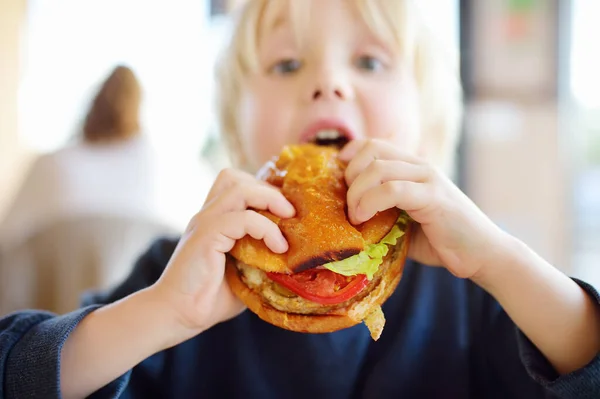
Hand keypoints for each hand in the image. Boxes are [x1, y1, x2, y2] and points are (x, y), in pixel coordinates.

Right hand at [152, 168, 294, 341]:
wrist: (178, 315)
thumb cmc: (210, 298)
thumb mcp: (245, 273)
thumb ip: (263, 258)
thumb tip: (295, 257)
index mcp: (215, 219)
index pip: (237, 184)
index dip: (264, 190)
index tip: (288, 211)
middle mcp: (208, 215)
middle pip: (236, 177)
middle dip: (269, 189)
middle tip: (290, 213)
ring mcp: (205, 222)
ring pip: (240, 188)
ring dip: (271, 200)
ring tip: (289, 220)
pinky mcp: (206, 236)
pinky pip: (243, 218)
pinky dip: (267, 229)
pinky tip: (279, 248)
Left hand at [339, 139, 505, 278]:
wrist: (482, 255)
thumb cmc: (441, 241)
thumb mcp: (404, 222)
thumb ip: (382, 210)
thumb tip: (346, 215)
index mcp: (412, 167)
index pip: (373, 144)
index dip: (349, 156)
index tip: (338, 181)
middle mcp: (420, 166)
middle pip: (371, 151)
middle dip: (349, 177)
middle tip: (347, 207)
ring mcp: (428, 179)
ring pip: (378, 168)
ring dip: (357, 193)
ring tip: (355, 216)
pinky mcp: (434, 196)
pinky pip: (393, 189)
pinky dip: (371, 202)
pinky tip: (364, 219)